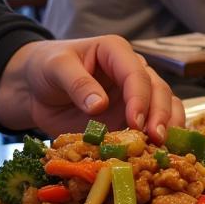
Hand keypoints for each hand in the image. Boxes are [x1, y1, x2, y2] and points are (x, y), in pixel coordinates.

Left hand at [0, 35, 184, 143]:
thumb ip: (77, 82)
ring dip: (168, 126)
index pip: (136, 73)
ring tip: (162, 146)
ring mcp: (136, 96)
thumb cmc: (46, 69)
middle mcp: (133, 71)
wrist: (36, 89)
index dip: (140, 98)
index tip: (136, 122)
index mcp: (116, 52)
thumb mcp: (55, 68)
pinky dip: (159, 138)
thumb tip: (100, 105)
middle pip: (158, 90)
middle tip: (155, 138)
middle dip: (160, 115)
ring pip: (166, 106)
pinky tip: (158, 151)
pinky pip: (154, 125)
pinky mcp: (132, 118)